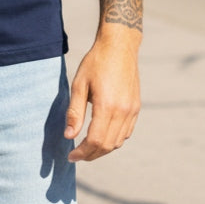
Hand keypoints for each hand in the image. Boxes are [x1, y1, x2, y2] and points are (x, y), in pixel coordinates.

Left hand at [64, 30, 140, 161]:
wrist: (119, 47)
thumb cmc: (95, 63)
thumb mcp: (79, 84)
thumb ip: (75, 112)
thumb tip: (68, 135)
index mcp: (107, 106)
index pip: (95, 140)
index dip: (82, 152)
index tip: (70, 156)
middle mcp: (123, 112)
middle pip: (107, 145)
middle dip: (91, 155)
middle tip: (76, 156)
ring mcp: (132, 111)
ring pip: (118, 141)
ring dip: (102, 149)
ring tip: (87, 148)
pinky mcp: (136, 108)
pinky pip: (126, 132)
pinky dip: (114, 140)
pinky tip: (102, 136)